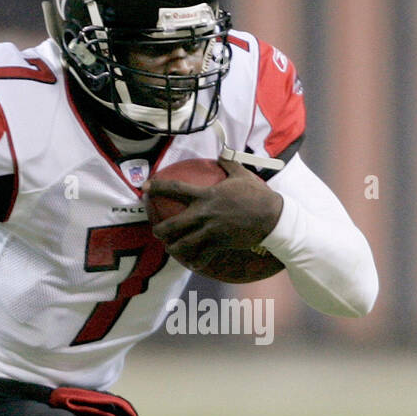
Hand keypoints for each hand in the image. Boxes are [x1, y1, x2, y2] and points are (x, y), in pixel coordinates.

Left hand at [146, 158, 282, 268]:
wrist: (272, 217)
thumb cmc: (256, 195)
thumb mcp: (242, 175)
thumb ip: (229, 163)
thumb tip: (222, 152)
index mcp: (206, 195)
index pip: (175, 189)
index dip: (157, 187)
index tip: (144, 187)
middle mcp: (203, 214)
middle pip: (170, 225)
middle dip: (159, 230)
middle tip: (157, 231)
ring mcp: (209, 231)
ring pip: (181, 244)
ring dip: (173, 248)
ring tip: (171, 248)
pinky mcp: (218, 244)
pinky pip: (200, 257)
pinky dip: (194, 261)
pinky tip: (192, 263)